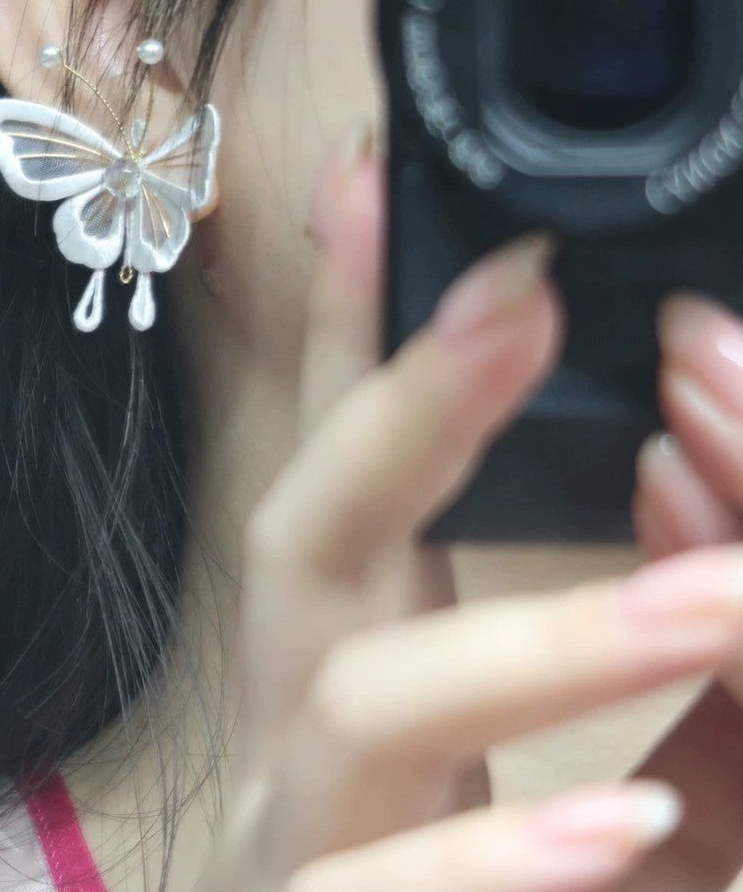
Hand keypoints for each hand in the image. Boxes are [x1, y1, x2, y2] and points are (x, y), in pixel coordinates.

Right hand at [196, 134, 742, 891]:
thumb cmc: (503, 885)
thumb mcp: (600, 743)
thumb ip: (657, 628)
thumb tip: (690, 480)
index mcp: (357, 643)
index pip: (348, 451)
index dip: (353, 317)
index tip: (380, 181)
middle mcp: (304, 711)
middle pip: (303, 535)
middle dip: (398, 406)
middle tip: (519, 298)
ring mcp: (301, 830)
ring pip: (356, 706)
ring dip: (534, 638)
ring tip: (716, 598)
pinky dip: (490, 857)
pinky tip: (615, 823)